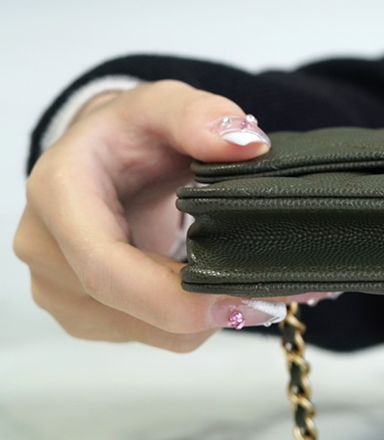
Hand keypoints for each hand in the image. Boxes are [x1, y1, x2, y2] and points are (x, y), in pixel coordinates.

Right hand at [12, 80, 297, 351]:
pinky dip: (196, 320)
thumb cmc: (131, 131)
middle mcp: (47, 250)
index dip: (174, 297)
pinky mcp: (86, 312)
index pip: (106, 267)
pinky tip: (222, 287)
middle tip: (279, 293)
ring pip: (150, 333)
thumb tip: (245, 142)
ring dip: (207, 317)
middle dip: (209, 310)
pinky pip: (151, 334)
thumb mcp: (165, 104)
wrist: (107, 155)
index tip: (242, 299)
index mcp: (59, 195)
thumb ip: (200, 116)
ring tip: (257, 281)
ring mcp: (61, 289)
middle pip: (133, 311)